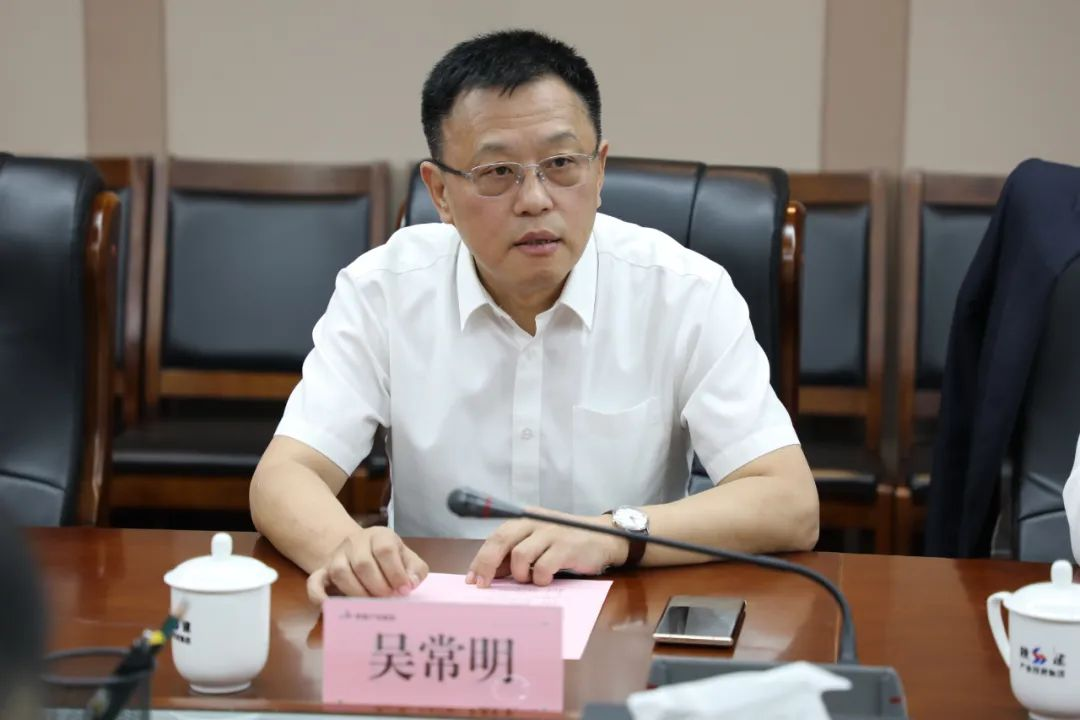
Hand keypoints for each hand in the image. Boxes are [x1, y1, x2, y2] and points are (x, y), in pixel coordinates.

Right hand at [307, 527, 428, 603]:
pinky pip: (314, 582)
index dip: (396, 573)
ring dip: (357, 593)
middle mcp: (355, 541)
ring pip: (340, 572)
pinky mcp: (323, 571)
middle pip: (363, 563)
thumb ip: (415, 570)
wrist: (364, 551)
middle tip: (388, 599)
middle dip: (378, 586)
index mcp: (379, 535)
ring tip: (371, 604)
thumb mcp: (408, 559)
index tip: (403, 590)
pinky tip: (331, 608)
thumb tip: (410, 584)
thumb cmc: (391, 559)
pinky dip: (319, 596)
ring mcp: (336, 555)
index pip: (385, 550)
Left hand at [466, 509, 628, 586]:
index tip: (471, 580)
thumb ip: (515, 555)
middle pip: (502, 541)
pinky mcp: (566, 547)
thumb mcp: (538, 544)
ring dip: (520, 574)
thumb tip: (489, 575)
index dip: (480, 559)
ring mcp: (551, 533)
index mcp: (524, 520)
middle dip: (488, 565)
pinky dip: (540, 578)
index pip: (495, 537)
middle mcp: (535, 522)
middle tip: (483, 586)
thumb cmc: (565, 544)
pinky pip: (543, 567)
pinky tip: (546, 579)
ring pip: (520, 555)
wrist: (603, 538)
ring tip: (530, 579)